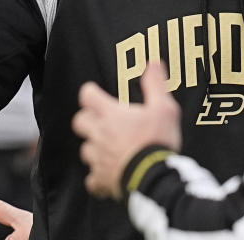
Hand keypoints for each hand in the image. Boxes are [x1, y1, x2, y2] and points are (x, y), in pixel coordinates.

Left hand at [72, 61, 181, 198]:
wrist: (154, 177)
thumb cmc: (157, 141)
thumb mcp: (164, 108)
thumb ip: (155, 85)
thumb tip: (154, 64)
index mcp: (111, 115)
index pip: (87, 95)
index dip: (90, 92)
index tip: (96, 93)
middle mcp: (99, 135)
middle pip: (79, 121)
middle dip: (87, 119)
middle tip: (101, 120)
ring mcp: (98, 158)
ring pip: (85, 149)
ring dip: (94, 147)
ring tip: (109, 148)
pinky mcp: (101, 179)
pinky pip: (91, 179)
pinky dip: (97, 177)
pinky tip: (108, 174)